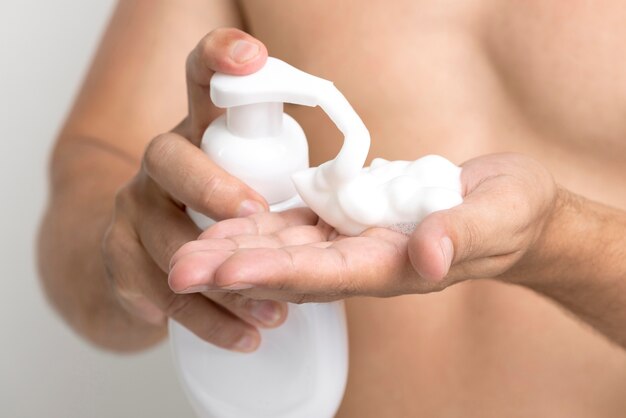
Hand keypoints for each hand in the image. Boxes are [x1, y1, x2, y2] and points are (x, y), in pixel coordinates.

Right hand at [102, 28, 286, 351]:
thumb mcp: (253, 176)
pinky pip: (154, 293)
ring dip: (219, 279)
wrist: (139, 251)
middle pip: (170, 156)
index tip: (250, 57)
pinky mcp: (119, 256)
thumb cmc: (220, 208)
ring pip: (165, 239)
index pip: (201, 76)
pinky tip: (245, 338)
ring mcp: (134, 207)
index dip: (219, 57)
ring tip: (273, 314)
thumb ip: (290, 172)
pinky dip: (205, 321)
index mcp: (203, 131)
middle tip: (254, 214)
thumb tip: (369, 198)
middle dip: (211, 186)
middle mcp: (162, 159)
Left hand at [168, 153, 558, 301]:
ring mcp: (350, 240)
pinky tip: (225, 221)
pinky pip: (296, 224)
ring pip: (283, 247)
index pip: (327, 274)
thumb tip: (426, 256)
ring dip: (234, 247)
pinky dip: (260, 224)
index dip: (277, 273)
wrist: (503, 209)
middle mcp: (362, 261)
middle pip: (289, 269)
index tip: (228, 271)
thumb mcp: (498, 216)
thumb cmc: (509, 215)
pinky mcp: (347, 219)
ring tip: (184, 250)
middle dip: (233, 269)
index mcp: (393, 266)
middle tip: (177, 271)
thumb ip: (462, 234)